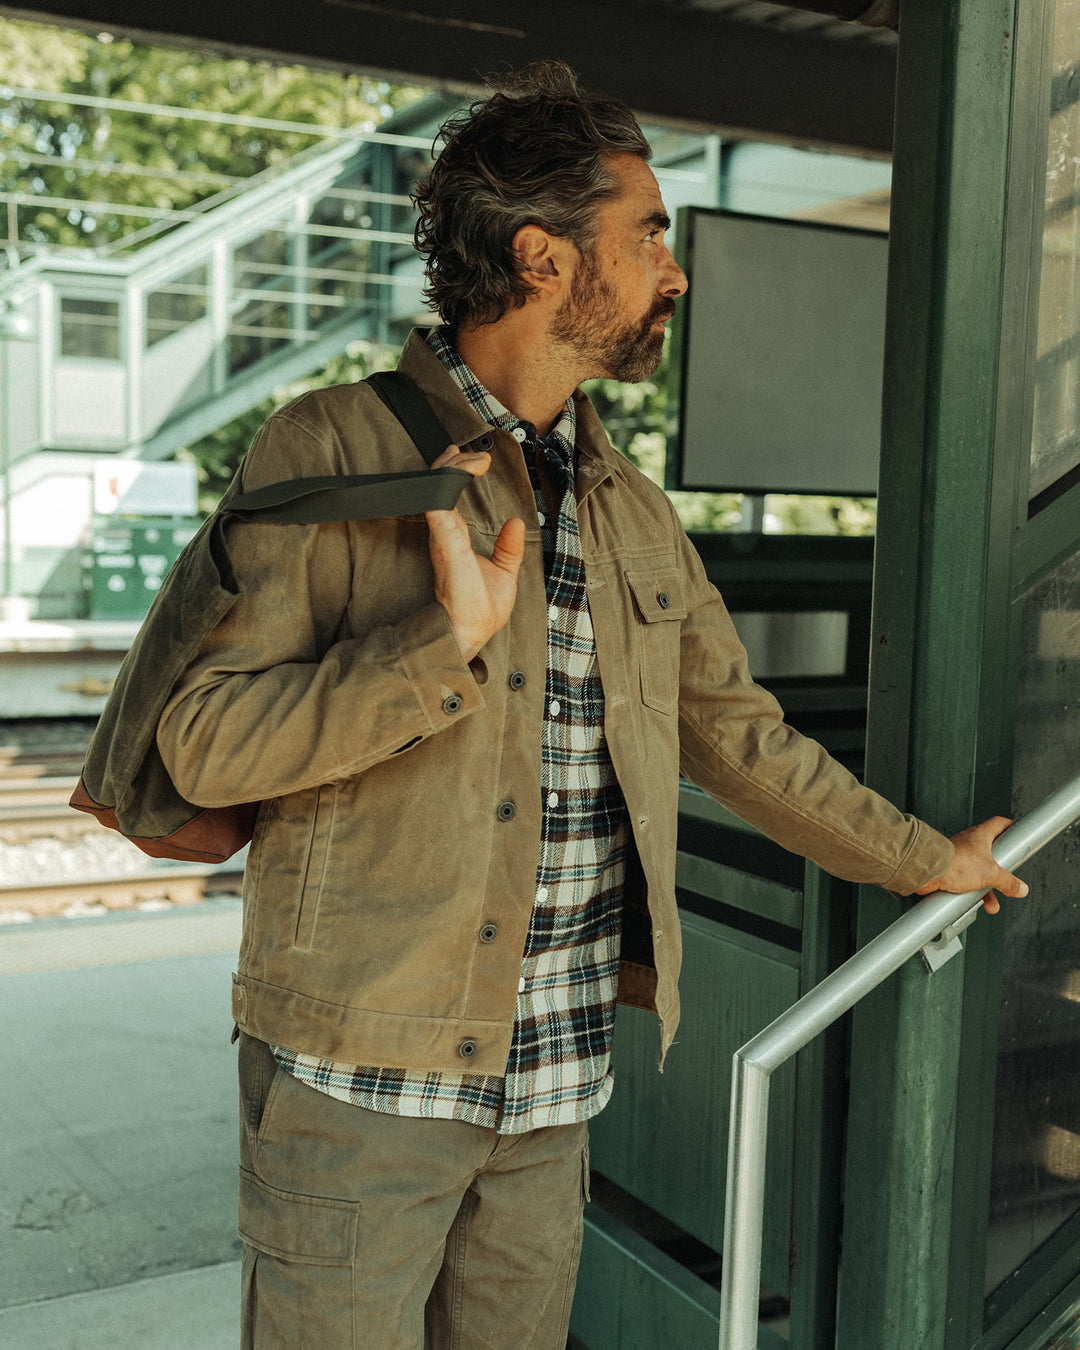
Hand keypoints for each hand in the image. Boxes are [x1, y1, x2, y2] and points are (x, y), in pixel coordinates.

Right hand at [425, 445, 525, 661]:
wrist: (470, 630)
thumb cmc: (480, 610)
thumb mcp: (504, 572)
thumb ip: (508, 548)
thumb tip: (518, 523)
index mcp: (455, 537)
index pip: (447, 496)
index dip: (456, 472)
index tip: (476, 459)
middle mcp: (444, 532)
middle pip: (437, 483)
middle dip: (452, 461)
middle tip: (476, 453)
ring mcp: (442, 533)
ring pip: (437, 484)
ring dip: (455, 464)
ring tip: (477, 457)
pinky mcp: (444, 538)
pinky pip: (439, 497)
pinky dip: (452, 477)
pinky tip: (470, 468)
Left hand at [914, 816, 1028, 913]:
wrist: (927, 872)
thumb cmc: (955, 863)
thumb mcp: (990, 873)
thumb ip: (1008, 881)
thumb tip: (1021, 888)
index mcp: (980, 835)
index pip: (999, 823)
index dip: (1010, 827)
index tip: (1019, 834)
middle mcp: (969, 844)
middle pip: (991, 854)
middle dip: (1001, 872)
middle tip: (1008, 880)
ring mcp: (959, 856)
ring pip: (978, 872)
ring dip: (986, 889)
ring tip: (991, 904)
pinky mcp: (949, 869)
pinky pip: (964, 881)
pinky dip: (971, 893)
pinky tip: (973, 904)